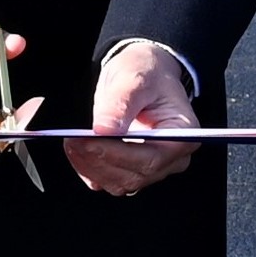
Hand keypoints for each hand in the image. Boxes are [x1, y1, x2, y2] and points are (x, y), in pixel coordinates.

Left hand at [71, 41, 198, 195]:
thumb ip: (120, 103)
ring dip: (92, 167)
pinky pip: (110, 181)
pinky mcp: (132, 170)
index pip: (152, 159)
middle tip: (72, 140)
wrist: (143, 75)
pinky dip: (90, 170)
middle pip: (136, 176)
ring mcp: (153, 168)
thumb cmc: (147, 73)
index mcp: (183, 136)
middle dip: (100, 160)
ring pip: (121, 183)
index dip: (118, 154)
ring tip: (72, 142)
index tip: (89, 141)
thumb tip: (103, 130)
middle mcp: (173, 159)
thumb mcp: (135, 78)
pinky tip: (77, 151)